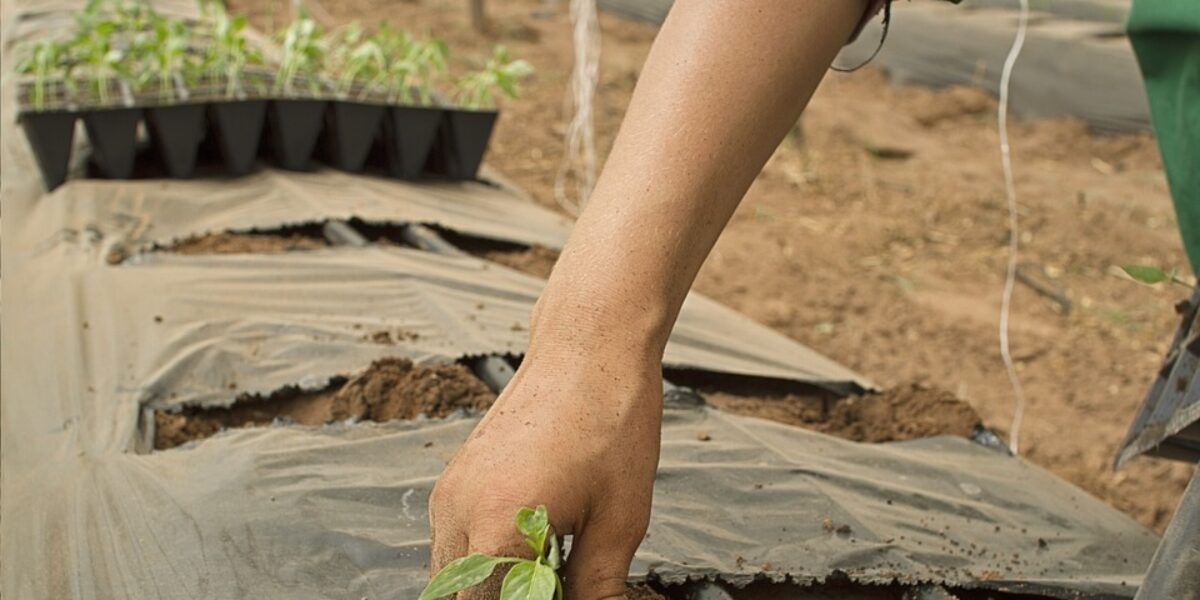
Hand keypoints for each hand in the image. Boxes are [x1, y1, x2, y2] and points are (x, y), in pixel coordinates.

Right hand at [429, 347, 661, 599]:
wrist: (588, 350)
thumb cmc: (610, 422)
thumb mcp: (620, 520)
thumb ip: (596, 586)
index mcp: (498, 524)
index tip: (554, 595)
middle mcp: (458, 509)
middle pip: (458, 596)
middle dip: (498, 599)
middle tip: (551, 588)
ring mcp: (450, 491)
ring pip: (449, 572)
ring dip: (487, 584)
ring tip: (543, 574)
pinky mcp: (454, 478)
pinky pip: (452, 539)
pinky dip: (481, 557)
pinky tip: (528, 549)